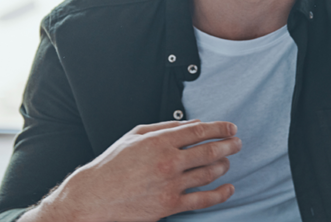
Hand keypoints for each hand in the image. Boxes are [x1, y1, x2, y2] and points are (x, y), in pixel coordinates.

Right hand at [23, 120, 241, 221]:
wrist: (92, 198)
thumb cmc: (113, 164)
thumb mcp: (136, 136)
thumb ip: (167, 127)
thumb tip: (194, 123)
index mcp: (160, 141)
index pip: (199, 131)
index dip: (219, 128)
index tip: (231, 127)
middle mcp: (169, 161)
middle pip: (209, 150)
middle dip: (229, 145)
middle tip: (238, 142)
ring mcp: (170, 185)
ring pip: (208, 173)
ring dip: (224, 166)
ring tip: (229, 161)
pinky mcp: (169, 206)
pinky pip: (202, 200)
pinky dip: (220, 194)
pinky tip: (228, 189)